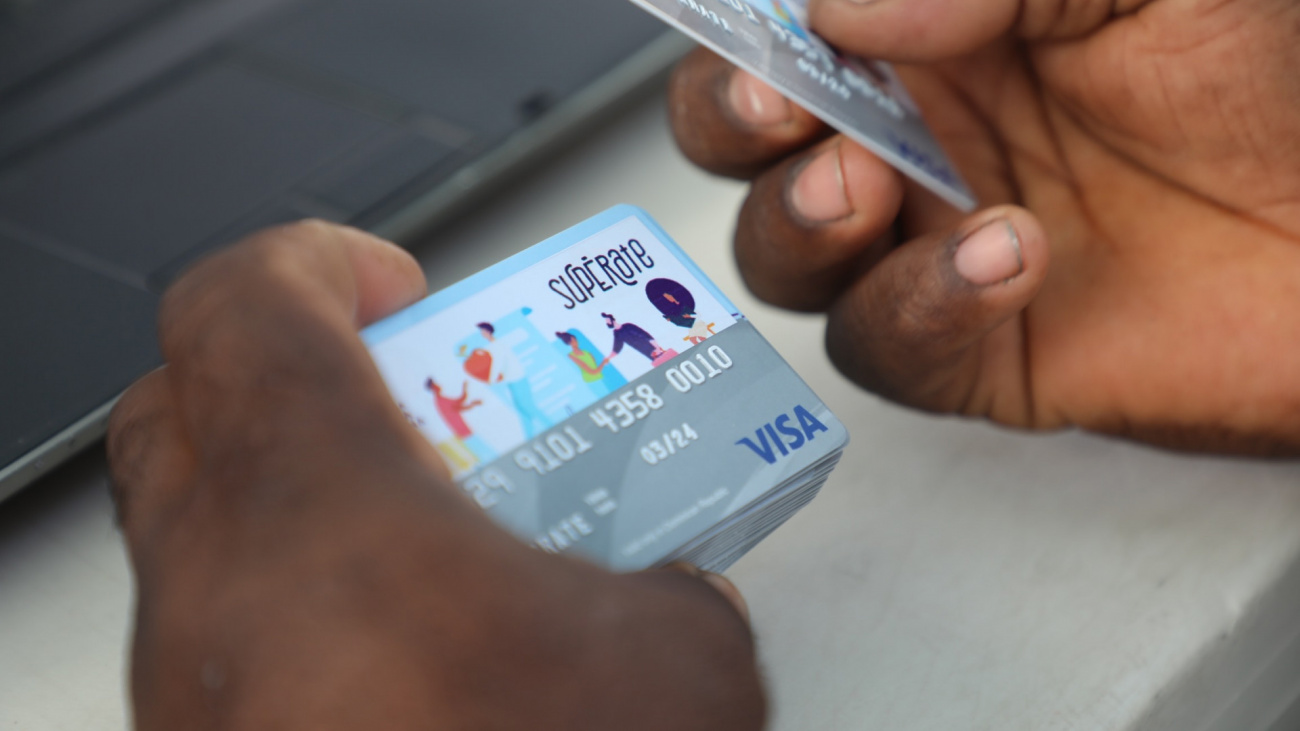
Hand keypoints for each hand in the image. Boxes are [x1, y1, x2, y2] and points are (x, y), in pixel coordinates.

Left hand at [106, 221, 763, 729]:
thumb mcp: (677, 667)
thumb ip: (661, 581)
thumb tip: (659, 589)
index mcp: (319, 517)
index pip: (244, 301)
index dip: (317, 259)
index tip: (390, 279)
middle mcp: (218, 603)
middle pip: (191, 404)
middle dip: (306, 373)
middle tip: (416, 400)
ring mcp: (194, 698)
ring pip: (205, 531)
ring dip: (312, 501)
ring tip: (440, 541)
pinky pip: (239, 641)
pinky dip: (316, 612)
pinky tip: (426, 665)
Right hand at [670, 0, 1299, 454]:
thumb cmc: (1259, 89)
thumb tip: (838, 10)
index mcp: (924, 41)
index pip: (780, 31)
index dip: (742, 32)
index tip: (764, 29)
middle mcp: (904, 142)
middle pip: (742, 142)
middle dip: (728, 124)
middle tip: (774, 107)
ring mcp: (921, 248)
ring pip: (781, 254)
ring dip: (802, 221)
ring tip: (873, 187)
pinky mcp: (960, 351)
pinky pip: (882, 347)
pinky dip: (918, 307)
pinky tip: (1005, 257)